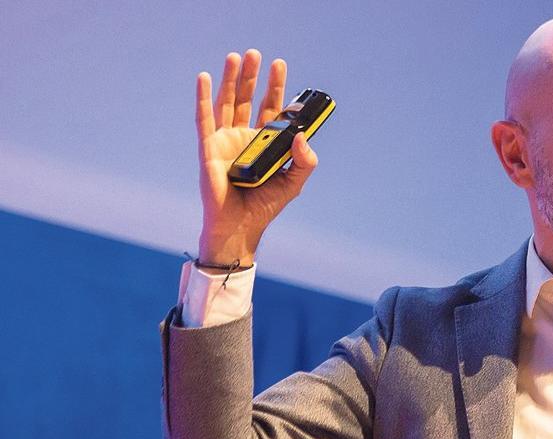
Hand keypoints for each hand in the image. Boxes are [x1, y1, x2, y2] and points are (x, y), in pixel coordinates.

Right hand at [195, 50, 319, 265]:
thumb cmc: (265, 206)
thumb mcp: (294, 183)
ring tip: (237, 56)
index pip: (272, 108)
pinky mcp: (209, 148)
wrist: (240, 227)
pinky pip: (205, 118)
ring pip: (228, 103)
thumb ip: (304, 161)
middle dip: (253, 77)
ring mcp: (225, 140)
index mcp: (266, 143)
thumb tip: (303, 134)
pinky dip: (204, 97)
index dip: (276, 87)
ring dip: (232, 80)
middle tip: (257, 53)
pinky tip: (205, 78)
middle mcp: (245, 137)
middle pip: (249, 99)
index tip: (280, 65)